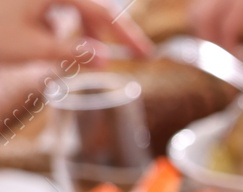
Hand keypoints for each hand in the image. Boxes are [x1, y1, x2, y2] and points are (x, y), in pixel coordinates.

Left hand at [0, 0, 149, 63]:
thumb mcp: (33, 47)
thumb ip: (74, 53)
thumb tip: (105, 59)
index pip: (103, 12)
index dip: (127, 36)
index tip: (146, 54)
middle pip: (86, 5)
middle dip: (98, 33)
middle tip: (110, 59)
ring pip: (66, 4)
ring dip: (73, 28)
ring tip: (66, 53)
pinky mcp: (21, 0)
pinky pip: (46, 3)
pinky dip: (51, 20)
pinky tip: (37, 39)